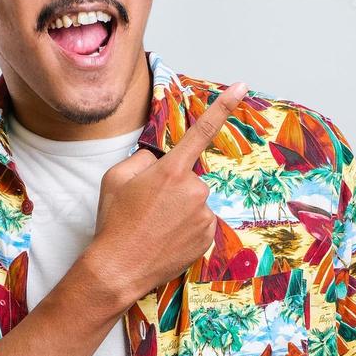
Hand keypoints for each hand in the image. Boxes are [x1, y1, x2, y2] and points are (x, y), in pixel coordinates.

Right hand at [87, 81, 249, 306]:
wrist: (119, 269)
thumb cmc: (114, 222)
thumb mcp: (115, 178)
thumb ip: (142, 159)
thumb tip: (157, 159)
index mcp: (172, 170)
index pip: (201, 130)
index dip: (224, 106)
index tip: (241, 86)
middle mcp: (195, 190)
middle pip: (188, 178)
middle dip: (172, 187)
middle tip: (147, 208)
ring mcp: (204, 215)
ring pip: (194, 202)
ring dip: (179, 210)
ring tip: (154, 227)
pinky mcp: (208, 237)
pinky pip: (199, 223)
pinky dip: (185, 228)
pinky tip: (166, 239)